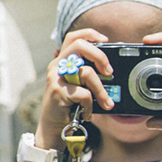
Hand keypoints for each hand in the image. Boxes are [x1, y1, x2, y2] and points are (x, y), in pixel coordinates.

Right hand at [37, 29, 115, 146]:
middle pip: (80, 46)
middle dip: (100, 56)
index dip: (90, 34)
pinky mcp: (59, 93)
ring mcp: (56, 79)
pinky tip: (86, 113)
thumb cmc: (68, 106)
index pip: (74, 37)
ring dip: (101, 91)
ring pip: (87, 72)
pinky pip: (85, 94)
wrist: (52, 128)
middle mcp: (57, 66)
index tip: (105, 41)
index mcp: (62, 61)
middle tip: (109, 72)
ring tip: (106, 103)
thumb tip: (110, 68)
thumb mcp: (77, 86)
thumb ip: (86, 74)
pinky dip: (90, 106)